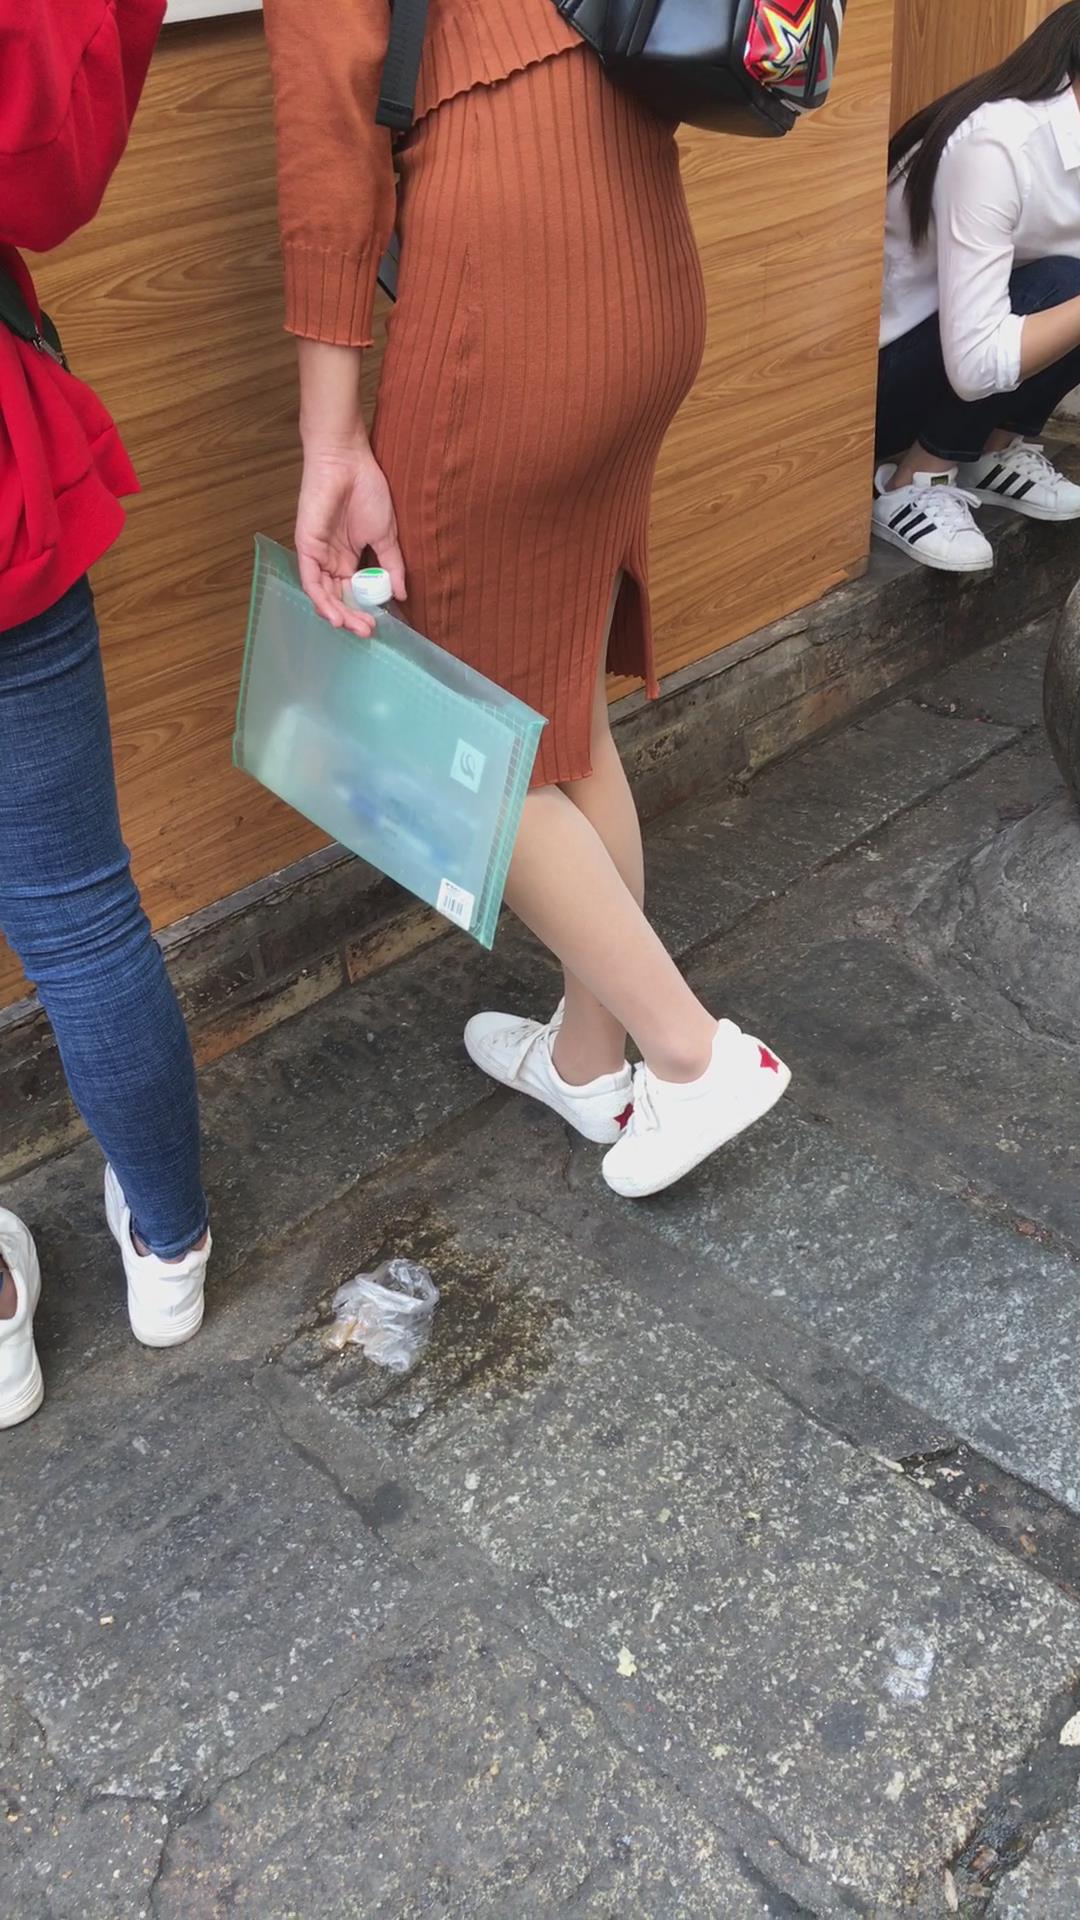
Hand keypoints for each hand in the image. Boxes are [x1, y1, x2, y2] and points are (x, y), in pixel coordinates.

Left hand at [294, 442, 406, 635]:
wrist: (348, 461)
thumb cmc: (367, 489)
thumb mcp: (386, 536)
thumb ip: (392, 566)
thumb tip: (402, 594)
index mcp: (350, 558)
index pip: (354, 593)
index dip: (365, 611)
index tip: (380, 624)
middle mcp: (332, 560)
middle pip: (338, 598)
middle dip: (352, 618)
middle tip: (368, 632)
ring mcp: (318, 555)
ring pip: (324, 595)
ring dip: (338, 614)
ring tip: (354, 628)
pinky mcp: (307, 547)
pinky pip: (311, 581)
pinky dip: (321, 600)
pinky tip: (335, 616)